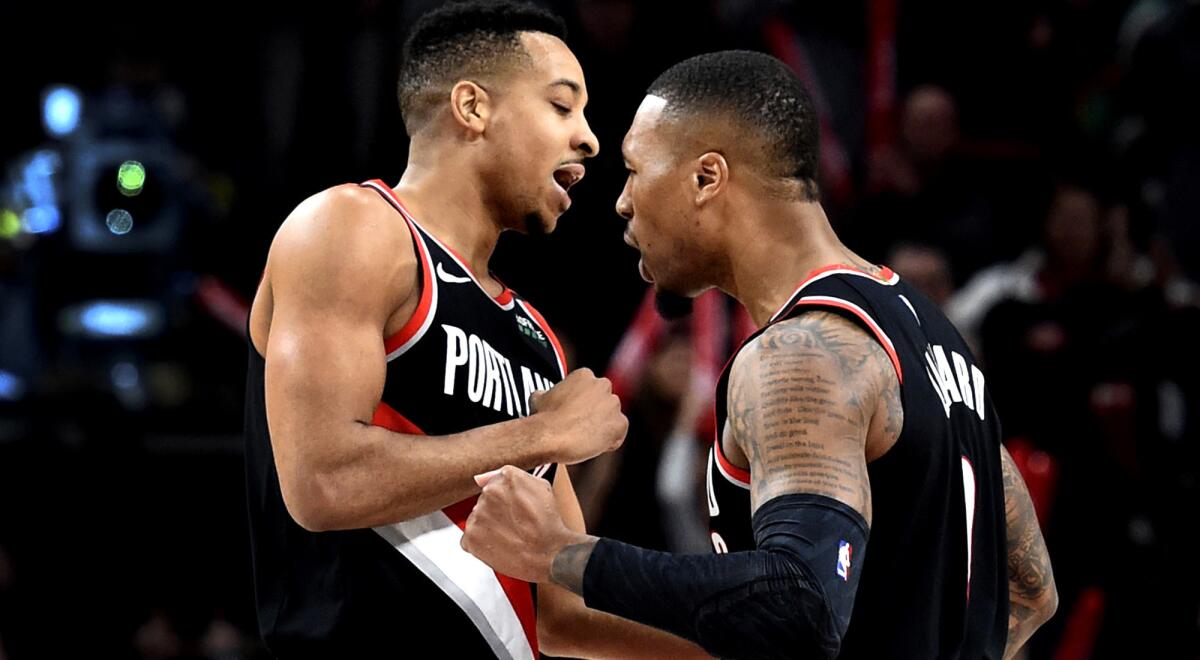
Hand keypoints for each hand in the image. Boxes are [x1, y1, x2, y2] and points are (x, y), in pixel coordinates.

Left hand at [461, 466, 589, 583]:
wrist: (549, 553)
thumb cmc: (548, 523)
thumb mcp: (541, 488)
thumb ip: (510, 477)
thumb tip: (480, 479)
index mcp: (506, 478)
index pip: (494, 484)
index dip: (505, 500)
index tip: (514, 509)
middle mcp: (489, 493)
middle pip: (485, 501)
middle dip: (496, 512)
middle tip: (514, 523)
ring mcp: (478, 515)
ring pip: (477, 518)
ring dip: (488, 526)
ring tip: (508, 535)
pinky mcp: (471, 537)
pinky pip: (469, 538)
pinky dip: (480, 543)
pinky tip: (498, 544)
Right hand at [533, 368, 627, 464]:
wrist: (551, 436)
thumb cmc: (542, 417)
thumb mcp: (538, 397)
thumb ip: (547, 393)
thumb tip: (543, 395)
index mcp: (584, 375)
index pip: (590, 389)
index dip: (582, 403)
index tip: (572, 414)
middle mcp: (603, 385)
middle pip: (604, 401)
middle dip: (596, 412)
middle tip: (580, 427)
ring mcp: (613, 404)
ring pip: (612, 417)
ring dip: (603, 427)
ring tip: (585, 439)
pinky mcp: (620, 423)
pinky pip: (618, 434)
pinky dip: (610, 442)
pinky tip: (593, 446)